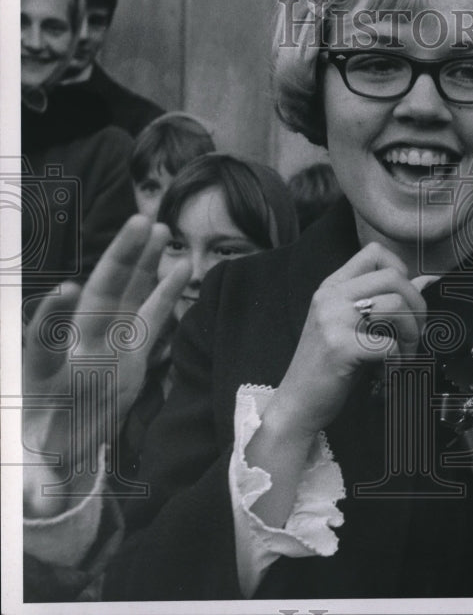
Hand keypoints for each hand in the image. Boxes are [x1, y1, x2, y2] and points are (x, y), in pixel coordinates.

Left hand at [22, 215, 191, 512]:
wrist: (64, 443)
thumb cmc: (46, 452)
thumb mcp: (42, 469)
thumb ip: (43, 481)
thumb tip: (40, 501)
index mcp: (47, 376)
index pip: (45, 341)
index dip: (53, 317)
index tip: (66, 291)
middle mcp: (78, 350)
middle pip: (98, 299)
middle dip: (117, 262)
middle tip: (137, 223)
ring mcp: (106, 344)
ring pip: (125, 295)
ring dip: (141, 261)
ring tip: (157, 225)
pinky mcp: (130, 350)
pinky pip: (150, 315)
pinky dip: (164, 291)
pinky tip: (180, 264)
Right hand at [267, 242, 427, 438]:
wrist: (298, 403)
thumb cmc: (331, 365)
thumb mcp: (355, 325)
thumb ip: (386, 300)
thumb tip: (429, 279)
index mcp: (333, 286)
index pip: (375, 253)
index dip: (401, 272)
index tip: (404, 301)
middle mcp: (330, 296)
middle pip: (394, 277)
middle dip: (417, 306)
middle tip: (414, 334)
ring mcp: (332, 320)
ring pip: (396, 306)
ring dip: (412, 335)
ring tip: (403, 356)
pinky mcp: (339, 348)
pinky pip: (389, 345)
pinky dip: (399, 361)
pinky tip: (390, 373)